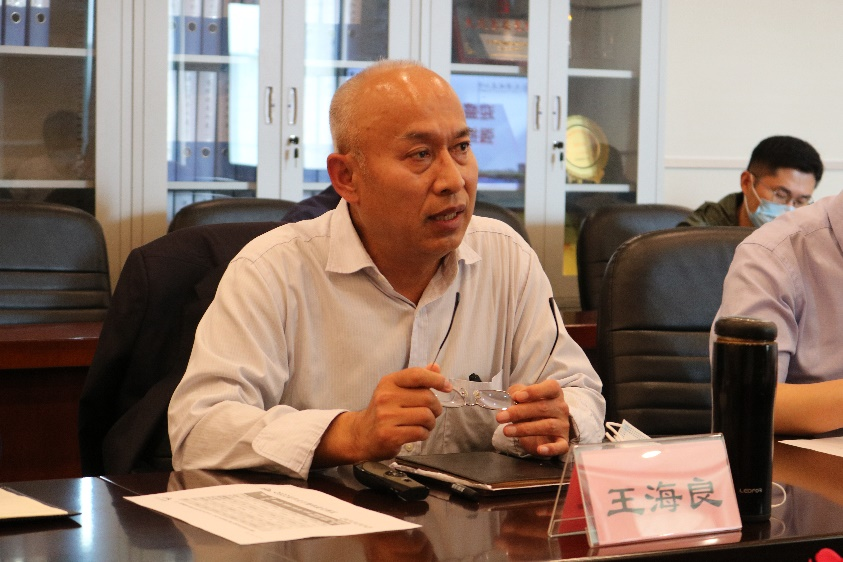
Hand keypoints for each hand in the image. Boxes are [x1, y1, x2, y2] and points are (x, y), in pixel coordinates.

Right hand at [314, 366, 450, 465]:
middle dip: (436, 407)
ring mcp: (386, 417)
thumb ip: (416, 379)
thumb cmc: (384, 411)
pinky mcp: (390, 435)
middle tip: (432, 413)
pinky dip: (424, 434)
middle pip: (427, 398)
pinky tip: (417, 433)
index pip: (417, 375)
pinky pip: (420, 432)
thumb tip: (436, 368)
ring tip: (424, 424)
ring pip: (426, 416)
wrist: (362, 434)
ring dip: (431, 423)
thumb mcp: (396, 390)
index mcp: (389, 382)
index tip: (447, 386)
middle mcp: (386, 397)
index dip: (436, 380)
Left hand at [495, 379, 570, 456]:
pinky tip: (540, 449)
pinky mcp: (563, 442)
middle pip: (543, 408)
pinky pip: (561, 446)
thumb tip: (514, 396)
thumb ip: (517, 392)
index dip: (534, 391)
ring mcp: (563, 425)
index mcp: (554, 393)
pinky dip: (551, 448)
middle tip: (501, 417)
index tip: (517, 397)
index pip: (550, 387)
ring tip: (506, 431)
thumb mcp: (522, 396)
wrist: (541, 429)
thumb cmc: (532, 408)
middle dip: (519, 412)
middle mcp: (561, 408)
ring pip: (547, 426)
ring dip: (524, 429)